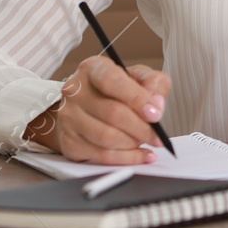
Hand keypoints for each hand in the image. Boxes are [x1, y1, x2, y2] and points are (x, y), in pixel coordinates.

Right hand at [23, 57, 171, 164]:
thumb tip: (156, 105)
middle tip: (158, 136)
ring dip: (133, 143)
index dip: (136, 98)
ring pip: (106, 137)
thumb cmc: (116, 90)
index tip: (155, 113)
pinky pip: (101, 155)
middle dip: (141, 128)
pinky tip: (141, 154)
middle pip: (112, 113)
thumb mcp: (138, 77)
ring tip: (146, 141)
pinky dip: (126, 158)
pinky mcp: (69, 142)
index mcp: (93, 69)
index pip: (112, 81)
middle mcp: (75, 91)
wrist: (86, 107)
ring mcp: (69, 117)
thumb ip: (154, 84)